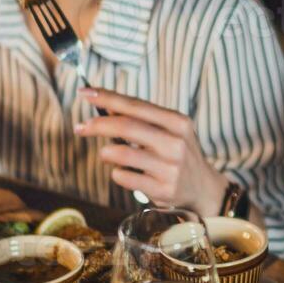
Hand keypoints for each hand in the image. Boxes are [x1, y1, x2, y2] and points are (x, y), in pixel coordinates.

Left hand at [73, 87, 229, 211]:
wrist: (203, 188)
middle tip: (81, 127)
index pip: (136, 105)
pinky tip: (124, 172)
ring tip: (107, 154)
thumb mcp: (170, 130)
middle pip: (126, 127)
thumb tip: (108, 107)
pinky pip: (124, 177)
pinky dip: (116, 173)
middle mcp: (176, 143)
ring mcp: (170, 167)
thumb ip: (142, 118)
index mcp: (178, 122)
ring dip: (106, 153)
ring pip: (122, 154)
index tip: (85, 93)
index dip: (107, 98)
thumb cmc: (179, 153)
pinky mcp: (162, 189)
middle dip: (97, 125)